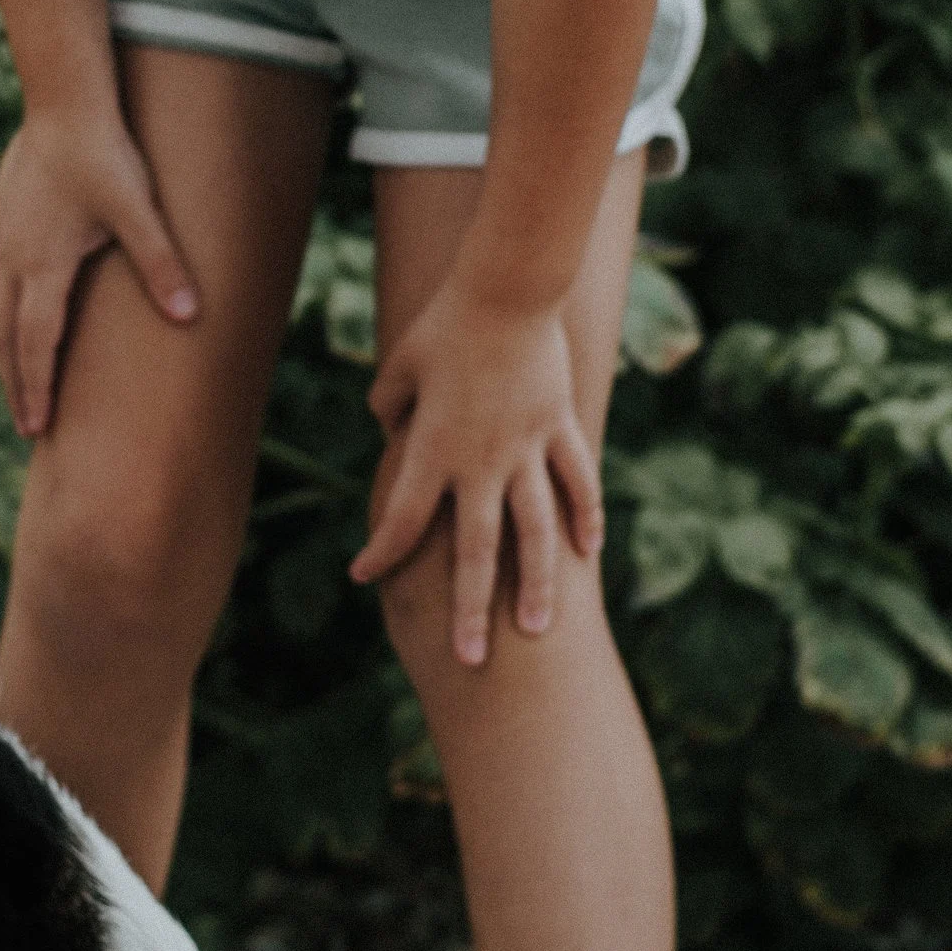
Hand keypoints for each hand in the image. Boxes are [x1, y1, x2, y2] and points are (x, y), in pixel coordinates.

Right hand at [0, 107, 196, 435]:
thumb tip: (190, 316)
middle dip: (17, 383)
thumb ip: (162, 264)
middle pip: (7, 337)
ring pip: (0, 306)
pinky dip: (10, 307)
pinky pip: (2, 273)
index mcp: (42, 267)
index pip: (36, 345)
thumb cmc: (103, 154)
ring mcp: (4, 235)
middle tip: (27, 425)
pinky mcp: (5, 212)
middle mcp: (14, 257)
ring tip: (21, 379)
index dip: (38, 389)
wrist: (62, 99)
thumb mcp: (139, 210)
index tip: (38, 427)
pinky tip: (24, 306)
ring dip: (10, 348)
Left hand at [348, 273, 601, 664]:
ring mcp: (527, 449)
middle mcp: (480, 461)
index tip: (362, 577)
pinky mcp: (561, 429)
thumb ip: (390, 405)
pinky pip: (577, 481)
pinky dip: (584, 518)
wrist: (507, 290)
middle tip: (471, 660)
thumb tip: (390, 430)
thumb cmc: (444, 325)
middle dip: (469, 609)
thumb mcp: (401, 366)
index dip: (379, 551)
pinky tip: (589, 554)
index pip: (401, 517)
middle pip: (473, 550)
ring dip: (536, 584)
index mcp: (433, 449)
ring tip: (541, 630)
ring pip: (535, 531)